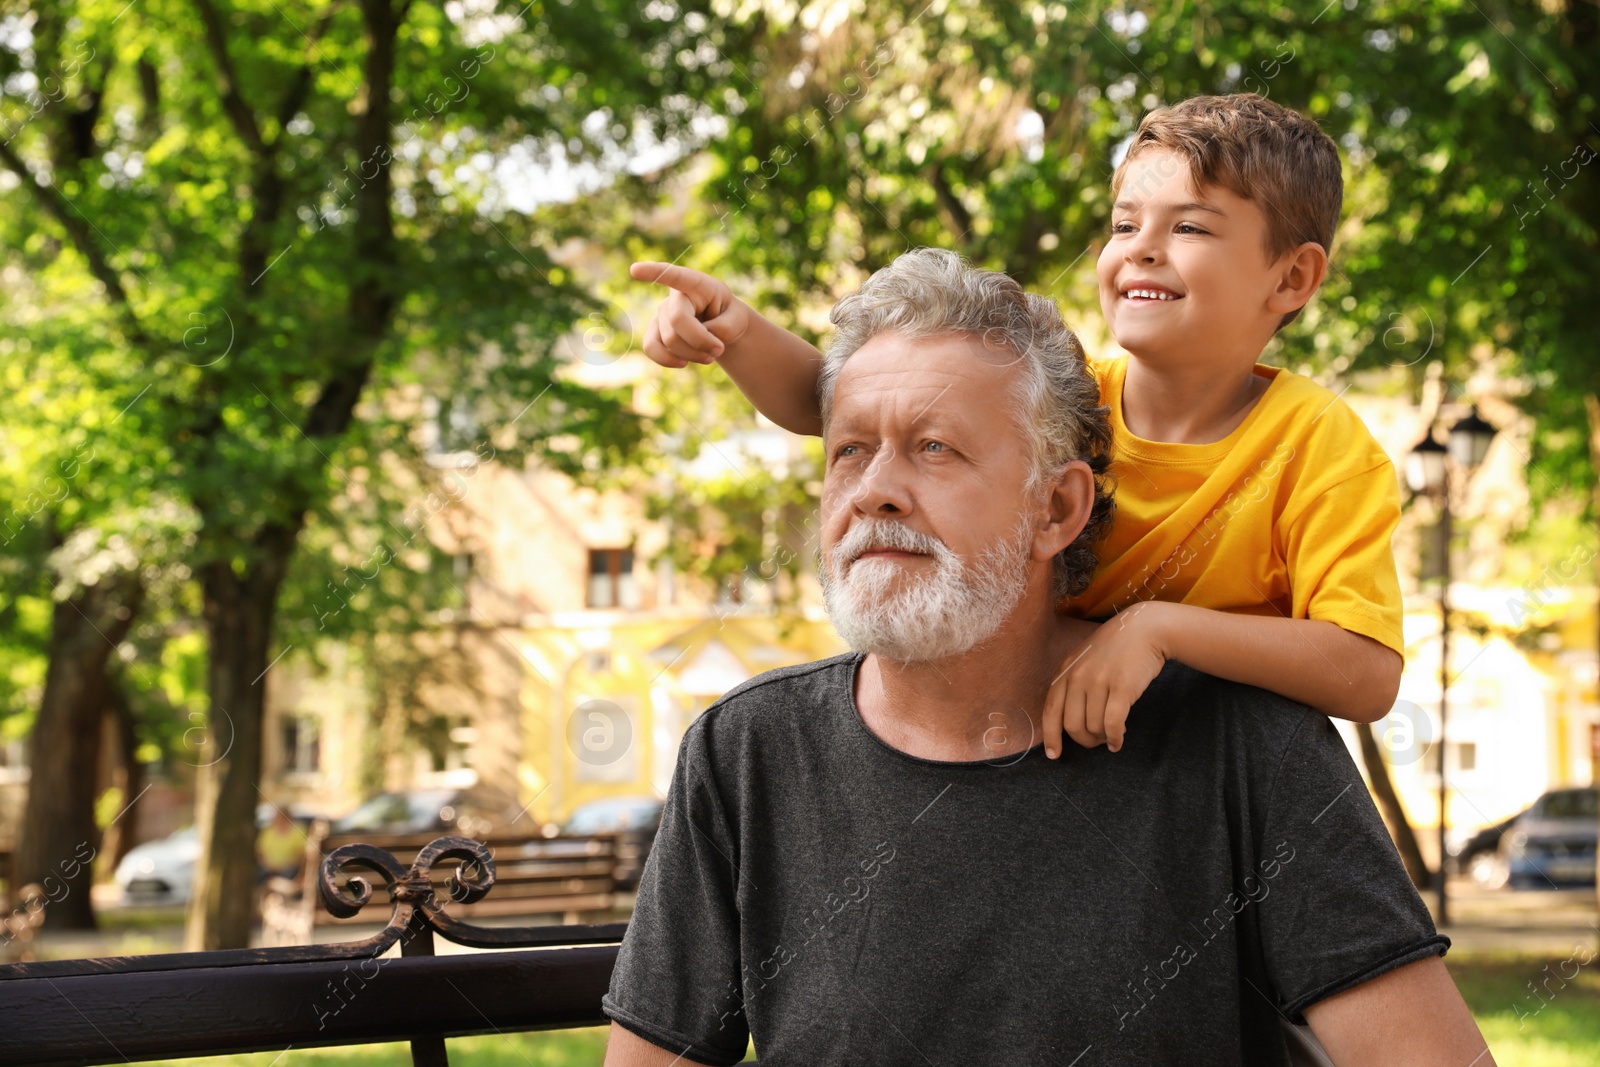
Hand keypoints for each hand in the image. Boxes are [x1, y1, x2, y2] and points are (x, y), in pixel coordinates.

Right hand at [630, 261, 753, 367]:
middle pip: (678, 320)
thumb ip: (724, 328)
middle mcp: (674, 296)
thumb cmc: (728, 317)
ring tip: (709, 356)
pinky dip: (668, 361)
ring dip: (693, 354)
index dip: (654, 273)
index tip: (635, 270)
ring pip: (669, 340)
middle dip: (701, 341)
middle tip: (719, 350)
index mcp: (696, 284)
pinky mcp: (654, 332)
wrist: (721, 329)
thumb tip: (700, 340)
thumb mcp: (738, 319)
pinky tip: (684, 362)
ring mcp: (661, 314)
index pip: (675, 276)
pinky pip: (650, 348)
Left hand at [1043, 602, 1170, 755]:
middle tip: (1097, 741)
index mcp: (1065, 672)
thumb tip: (1070, 724)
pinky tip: (1119, 741)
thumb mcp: (1084, 661)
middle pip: (1072, 726)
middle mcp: (1078, 677)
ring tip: (1112, 734)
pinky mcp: (1122, 688)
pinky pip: (1113, 724)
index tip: (1054, 754)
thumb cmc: (1115, 649)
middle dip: (1085, 740)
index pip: (1051, 711)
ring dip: (1103, 738)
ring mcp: (1099, 682)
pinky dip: (1115, 738)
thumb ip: (1073, 685)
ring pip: (1094, 727)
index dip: (1051, 736)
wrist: (1145, 630)